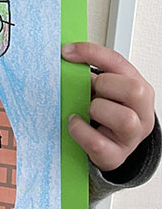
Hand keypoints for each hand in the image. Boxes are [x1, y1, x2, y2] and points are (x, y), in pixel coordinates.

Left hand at [62, 42, 155, 171]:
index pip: (118, 62)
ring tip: (87, 110)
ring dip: (97, 109)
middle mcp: (142, 113)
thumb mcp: (104, 89)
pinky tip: (75, 122)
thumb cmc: (107, 112)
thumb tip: (66, 59)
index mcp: (140, 89)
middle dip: (105, 86)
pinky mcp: (115, 156)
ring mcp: (132, 137)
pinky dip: (80, 130)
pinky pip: (98, 143)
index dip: (91, 53)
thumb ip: (92, 75)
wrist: (111, 145)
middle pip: (134, 89)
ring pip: (124, 119)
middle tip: (92, 91)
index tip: (66, 51)